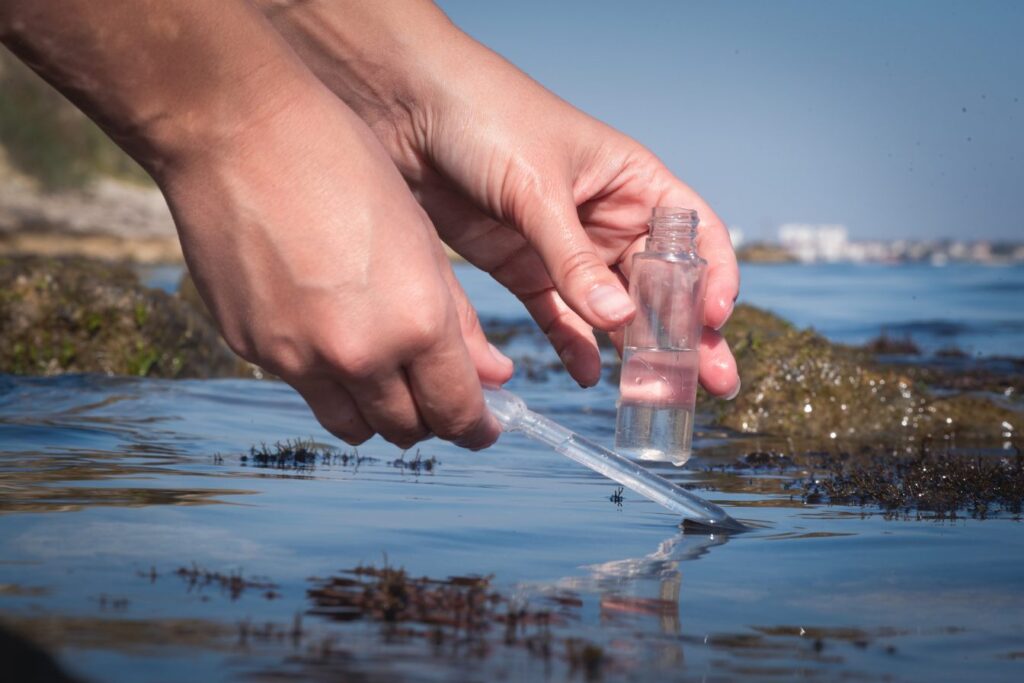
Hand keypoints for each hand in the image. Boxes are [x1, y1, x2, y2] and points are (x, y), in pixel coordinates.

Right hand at [160, 84, 510, 447]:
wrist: (239, 132)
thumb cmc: (344, 167)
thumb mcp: (422, 239)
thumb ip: (459, 320)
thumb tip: (494, 378)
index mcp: (416, 321)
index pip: (457, 412)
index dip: (477, 428)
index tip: (483, 427)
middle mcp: (359, 353)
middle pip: (407, 430)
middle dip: (432, 422)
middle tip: (439, 399)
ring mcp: (298, 357)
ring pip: (353, 426)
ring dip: (379, 414)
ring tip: (388, 379)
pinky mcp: (252, 349)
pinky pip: (304, 389)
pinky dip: (328, 379)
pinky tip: (331, 333)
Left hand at [261, 1, 739, 395]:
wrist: (402, 108)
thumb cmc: (483, 115)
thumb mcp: (536, 186)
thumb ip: (573, 258)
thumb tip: (620, 321)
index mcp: (630, 180)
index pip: (692, 232)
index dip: (712, 276)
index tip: (716, 319)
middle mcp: (605, 216)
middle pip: (658, 283)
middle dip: (684, 333)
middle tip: (710, 382)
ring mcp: (564, 246)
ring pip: (611, 309)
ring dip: (632, 351)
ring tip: (654, 396)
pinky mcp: (521, 266)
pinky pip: (557, 315)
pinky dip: (572, 345)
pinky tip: (588, 377)